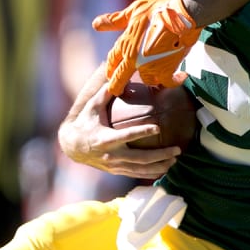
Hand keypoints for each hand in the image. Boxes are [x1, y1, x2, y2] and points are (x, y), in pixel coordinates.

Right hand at [56, 81, 179, 180]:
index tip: (157, 128)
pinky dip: (151, 173)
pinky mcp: (116, 171)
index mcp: (106, 139)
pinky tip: (164, 169)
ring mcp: (114, 165)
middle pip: (140, 159)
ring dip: (159, 166)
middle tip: (177, 150)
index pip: (127, 136)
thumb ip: (105, 92)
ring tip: (175, 161)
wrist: (72, 147)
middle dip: (160, 155)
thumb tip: (116, 75)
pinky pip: (136, 174)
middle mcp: (112, 155)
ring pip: (140, 170)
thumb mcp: (91, 107)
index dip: (142, 132)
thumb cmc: (85, 123)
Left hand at [95, 0, 200, 94]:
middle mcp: (134, 59)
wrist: (182, 16)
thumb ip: (115, 20)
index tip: (110, 75)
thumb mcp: (134, 11)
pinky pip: (167, 83)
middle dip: (117, 86)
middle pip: (120, 78)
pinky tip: (180, 77)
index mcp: (125, 44)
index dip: (110, 69)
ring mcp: (149, 67)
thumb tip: (95, 24)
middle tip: (118, 91)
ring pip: (146, 80)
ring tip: (158, 74)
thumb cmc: (158, 11)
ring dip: (151, 77)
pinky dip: (173, 81)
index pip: (112, 61)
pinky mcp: (165, 71)